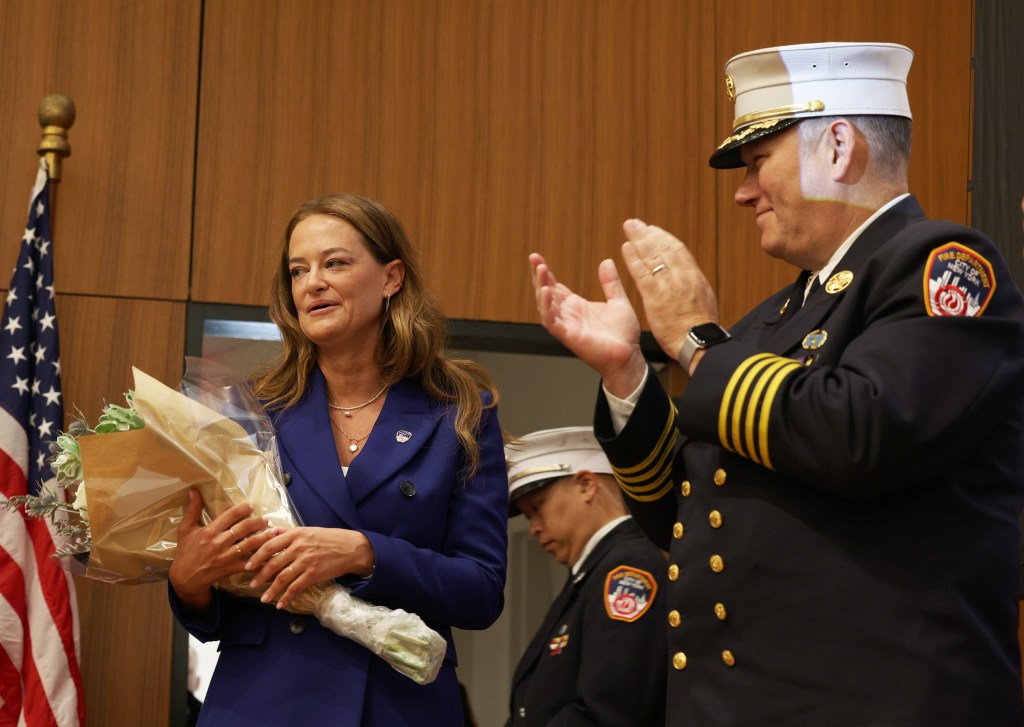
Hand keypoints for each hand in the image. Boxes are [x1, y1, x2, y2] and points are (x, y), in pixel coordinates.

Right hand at [169, 490, 275, 613]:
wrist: (185, 578)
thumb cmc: (185, 551)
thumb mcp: (185, 529)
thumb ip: (192, 510)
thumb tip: (194, 491)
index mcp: (210, 530)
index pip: (230, 515)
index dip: (243, 509)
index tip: (251, 506)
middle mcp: (219, 542)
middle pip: (243, 528)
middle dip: (257, 522)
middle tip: (266, 518)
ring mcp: (226, 556)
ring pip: (249, 544)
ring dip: (264, 537)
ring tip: (274, 531)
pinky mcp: (231, 568)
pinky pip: (249, 563)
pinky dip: (261, 560)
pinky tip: (271, 555)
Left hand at [246, 526, 373, 610]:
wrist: (351, 548)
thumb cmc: (329, 538)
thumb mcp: (308, 530)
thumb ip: (288, 532)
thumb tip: (269, 530)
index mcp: (296, 534)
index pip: (270, 545)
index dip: (257, 556)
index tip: (248, 565)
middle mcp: (299, 547)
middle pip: (273, 563)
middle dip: (260, 575)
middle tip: (252, 584)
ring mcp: (306, 561)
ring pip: (283, 577)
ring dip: (271, 590)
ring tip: (264, 598)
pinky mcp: (314, 574)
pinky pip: (296, 587)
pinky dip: (286, 597)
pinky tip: (280, 604)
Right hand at [529, 252, 646, 396]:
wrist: (628, 356)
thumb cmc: (623, 335)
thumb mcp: (619, 301)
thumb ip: (611, 282)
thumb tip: (606, 261)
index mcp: (576, 306)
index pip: (555, 286)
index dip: (545, 273)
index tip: (537, 257)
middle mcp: (567, 315)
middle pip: (545, 293)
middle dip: (538, 276)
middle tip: (533, 258)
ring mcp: (566, 326)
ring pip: (545, 305)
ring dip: (540, 287)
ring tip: (540, 269)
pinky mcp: (568, 336)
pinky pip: (551, 321)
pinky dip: (546, 307)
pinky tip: (546, 291)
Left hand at [619, 219, 720, 365]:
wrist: (699, 342)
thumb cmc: (701, 328)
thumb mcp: (703, 300)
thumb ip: (692, 286)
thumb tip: (687, 276)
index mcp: (695, 277)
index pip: (678, 250)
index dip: (664, 238)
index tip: (653, 230)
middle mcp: (682, 277)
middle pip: (663, 248)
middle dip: (648, 234)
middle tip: (636, 224)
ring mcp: (669, 286)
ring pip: (652, 257)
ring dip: (639, 240)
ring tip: (629, 228)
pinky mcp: (655, 298)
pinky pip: (642, 274)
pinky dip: (633, 260)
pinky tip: (626, 249)